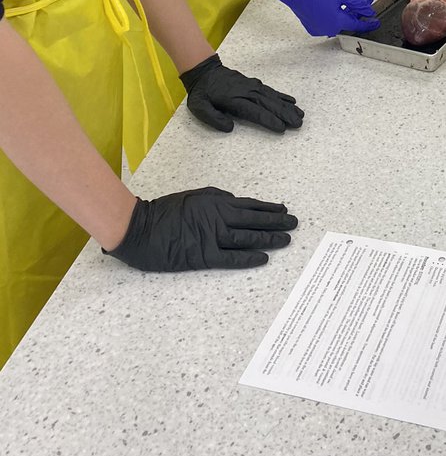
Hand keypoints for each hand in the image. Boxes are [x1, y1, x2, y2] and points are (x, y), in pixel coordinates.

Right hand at [105, 187, 297, 270]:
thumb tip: (234, 201)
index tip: (283, 210)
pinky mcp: (204, 257)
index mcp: (217, 203)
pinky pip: (232, 258)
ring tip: (286, 239)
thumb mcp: (194, 196)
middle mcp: (220, 219)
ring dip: (269, 238)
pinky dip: (249, 258)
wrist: (141, 229)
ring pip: (248, 238)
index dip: (268, 208)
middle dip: (277, 222)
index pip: (250, 206)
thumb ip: (216, 198)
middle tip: (294, 224)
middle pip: (255, 220)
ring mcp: (213, 238)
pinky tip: (263, 258)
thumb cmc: (166, 210)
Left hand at [180, 53, 303, 133]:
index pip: (255, 111)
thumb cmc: (202, 93)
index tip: (282, 128)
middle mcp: (246, 92)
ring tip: (300, 115)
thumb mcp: (199, 108)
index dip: (269, 120)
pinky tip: (292, 102)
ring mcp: (252, 87)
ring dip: (287, 106)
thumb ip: (214, 118)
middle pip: (269, 104)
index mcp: (234, 100)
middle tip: (298, 124)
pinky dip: (282, 96)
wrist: (205, 72)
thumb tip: (230, 127)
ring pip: (273, 97)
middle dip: (285, 114)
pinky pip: (270, 91)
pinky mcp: (254, 84)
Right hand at [266, 0, 379, 36]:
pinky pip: (327, 23)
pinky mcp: (312, 26)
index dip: (368, 23)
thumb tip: (368, 10)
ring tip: (352, 1)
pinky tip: (338, 6)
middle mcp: (328, 29)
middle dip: (356, 12)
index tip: (375, 23)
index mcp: (337, 23)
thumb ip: (358, 4)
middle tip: (363, 3)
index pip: (357, 25)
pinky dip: (335, 16)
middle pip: (348, 22)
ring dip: (346, 13)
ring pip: (337, 23)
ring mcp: (319, 29)